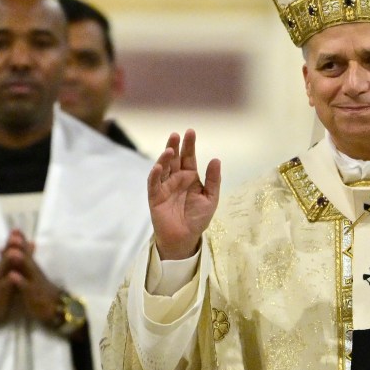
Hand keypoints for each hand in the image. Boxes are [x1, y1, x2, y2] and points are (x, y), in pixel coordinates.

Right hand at [0, 230, 21, 327]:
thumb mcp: (7, 274)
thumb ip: (15, 261)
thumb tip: (28, 245)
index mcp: (3, 267)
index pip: (10, 251)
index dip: (15, 241)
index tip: (19, 229)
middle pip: (5, 257)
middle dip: (10, 246)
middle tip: (15, 234)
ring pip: (2, 270)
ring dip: (7, 260)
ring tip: (14, 252)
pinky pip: (2, 288)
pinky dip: (7, 282)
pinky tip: (12, 276)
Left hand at [2, 230, 64, 326]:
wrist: (59, 309)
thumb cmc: (44, 294)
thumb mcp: (35, 278)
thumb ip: (28, 266)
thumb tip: (23, 253)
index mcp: (34, 269)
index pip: (27, 253)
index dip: (21, 241)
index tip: (14, 229)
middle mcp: (35, 273)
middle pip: (27, 257)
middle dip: (21, 246)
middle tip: (14, 234)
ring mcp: (36, 283)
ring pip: (28, 270)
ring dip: (21, 260)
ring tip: (13, 251)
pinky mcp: (35, 294)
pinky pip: (26, 287)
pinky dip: (20, 280)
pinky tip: (12, 275)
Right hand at [149, 130, 221, 259]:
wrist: (186, 237)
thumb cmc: (198, 218)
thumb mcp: (211, 198)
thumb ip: (213, 179)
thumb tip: (216, 159)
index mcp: (190, 177)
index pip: (189, 157)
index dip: (189, 145)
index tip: (190, 132)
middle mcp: (176, 178)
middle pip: (174, 159)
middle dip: (175, 146)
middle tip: (176, 134)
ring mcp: (164, 186)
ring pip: (163, 168)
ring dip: (164, 158)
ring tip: (170, 149)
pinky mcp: (155, 197)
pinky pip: (154, 183)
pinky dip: (155, 174)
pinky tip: (159, 166)